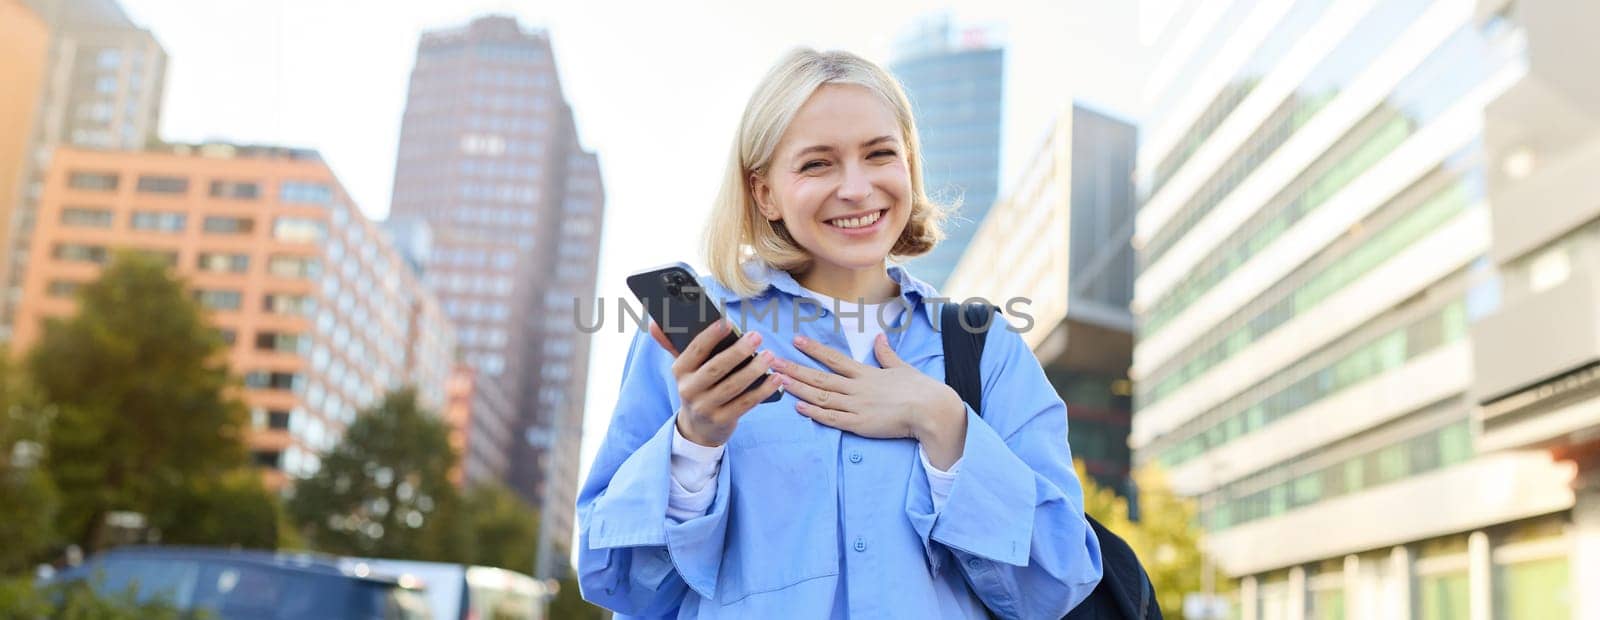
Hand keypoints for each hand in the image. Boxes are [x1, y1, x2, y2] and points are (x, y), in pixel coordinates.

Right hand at [649, 319, 782, 447]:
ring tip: (770, 356)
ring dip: (754, 370)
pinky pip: (746, 403)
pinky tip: (776, 378)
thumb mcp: (684, 369)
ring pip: (733, 386)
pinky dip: (763, 390)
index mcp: (680, 371)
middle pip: (716, 368)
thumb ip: (673, 344)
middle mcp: (689, 390)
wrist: (697, 428)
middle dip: (738, 352)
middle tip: (757, 337)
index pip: (695, 350)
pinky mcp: (722, 420)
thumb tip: (654, 321)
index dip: (711, 335)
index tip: (728, 322)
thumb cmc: (696, 387)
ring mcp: (706, 407)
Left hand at [777, 334, 966, 467]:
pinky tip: (798, 407)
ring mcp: (857, 406)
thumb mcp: (902, 367)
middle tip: (773, 361)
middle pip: (820, 377)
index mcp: (866, 373)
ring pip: (821, 396)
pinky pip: (833, 418)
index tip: (796, 340)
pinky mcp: (860, 425)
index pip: (834, 358)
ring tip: (778, 381)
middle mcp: (857, 387)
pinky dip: (815, 413)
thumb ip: (886, 354)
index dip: (814, 349)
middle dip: (795, 368)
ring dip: (798, 388)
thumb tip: (879, 337)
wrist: (931, 410)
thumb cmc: (920, 389)